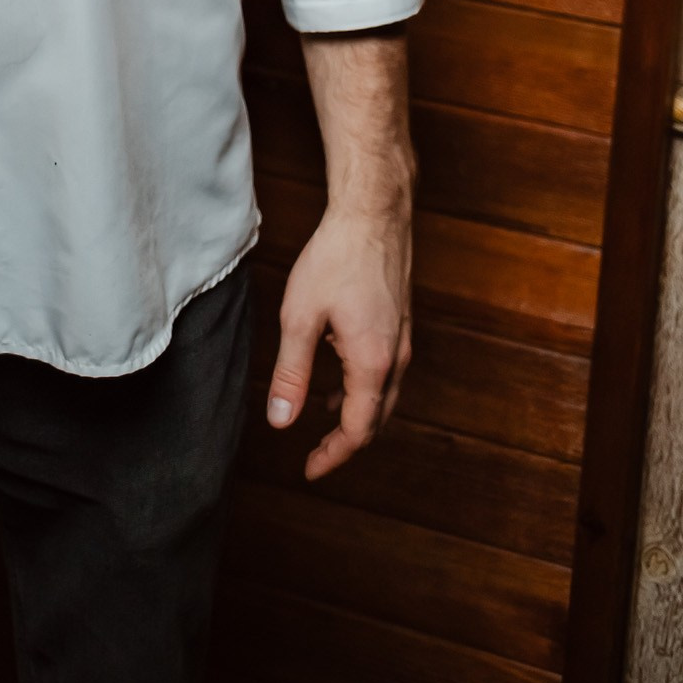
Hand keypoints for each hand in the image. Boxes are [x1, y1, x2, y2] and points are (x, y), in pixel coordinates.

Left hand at [267, 196, 412, 479]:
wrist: (373, 213)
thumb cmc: (335, 257)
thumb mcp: (300, 317)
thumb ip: (291, 373)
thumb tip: (280, 421)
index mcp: (372, 362)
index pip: (357, 430)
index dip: (333, 456)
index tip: (309, 470)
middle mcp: (396, 357)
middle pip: (376, 419)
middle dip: (346, 442)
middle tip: (315, 456)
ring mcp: (402, 339)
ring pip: (383, 396)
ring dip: (355, 414)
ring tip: (322, 420)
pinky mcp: (400, 322)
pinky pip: (386, 371)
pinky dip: (363, 388)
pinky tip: (338, 377)